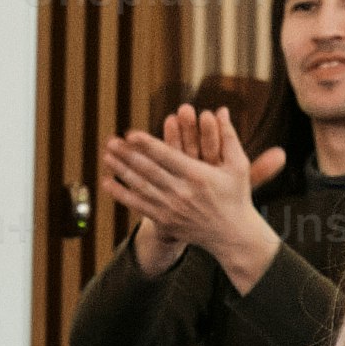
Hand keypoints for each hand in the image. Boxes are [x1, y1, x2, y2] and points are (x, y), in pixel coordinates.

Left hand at [104, 102, 288, 285]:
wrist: (231, 234)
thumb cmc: (236, 195)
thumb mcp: (238, 165)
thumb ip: (228, 138)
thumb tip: (223, 110)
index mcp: (198, 175)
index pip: (167, 157)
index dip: (147, 145)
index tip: (131, 134)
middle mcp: (182, 192)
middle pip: (148, 170)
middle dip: (128, 155)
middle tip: (111, 141)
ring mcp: (171, 208)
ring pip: (140, 186)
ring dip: (121, 171)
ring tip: (106, 156)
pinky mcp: (165, 221)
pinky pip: (138, 205)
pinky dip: (121, 194)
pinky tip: (107, 184)